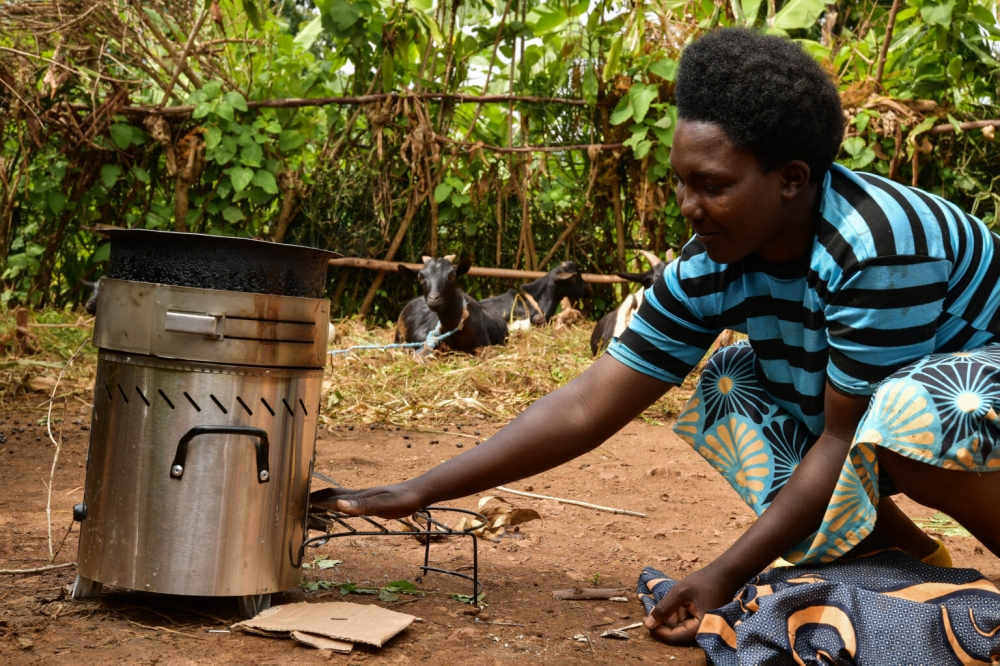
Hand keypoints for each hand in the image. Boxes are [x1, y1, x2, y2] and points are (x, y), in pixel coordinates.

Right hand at [309, 482, 425, 518]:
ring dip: (324, 500)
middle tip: (298, 505)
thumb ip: (361, 506)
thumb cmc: (403, 500)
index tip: (298, 505)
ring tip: (312, 505)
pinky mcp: (371, 499)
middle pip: (331, 494)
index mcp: (358, 496)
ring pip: (339, 497)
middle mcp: (359, 494)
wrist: (420, 492)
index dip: (314, 501)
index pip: (330, 497)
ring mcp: (365, 495)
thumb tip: (338, 505)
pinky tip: (339, 507)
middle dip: (314, 498)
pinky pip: (348, 501)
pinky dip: (337, 504)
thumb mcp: (383, 506)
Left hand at [643, 565, 738, 644]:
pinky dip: (680, 613)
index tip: (646, 620)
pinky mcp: (704, 621)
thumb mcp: (679, 593)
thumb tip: (648, 624)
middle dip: (665, 620)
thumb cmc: (703, 581)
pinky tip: (680, 600)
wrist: (725, 574)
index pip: (673, 637)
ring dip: (673, 615)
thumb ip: (663, 609)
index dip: (657, 630)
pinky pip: (688, 622)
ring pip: (681, 627)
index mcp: (699, 628)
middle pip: (677, 633)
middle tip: (657, 604)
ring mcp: (704, 627)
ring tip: (673, 598)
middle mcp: (703, 632)